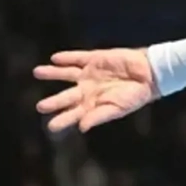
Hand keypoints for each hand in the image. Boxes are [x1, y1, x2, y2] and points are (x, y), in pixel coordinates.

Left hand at [34, 48, 158, 132]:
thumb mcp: (117, 109)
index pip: (74, 114)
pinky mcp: (94, 59)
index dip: (62, 120)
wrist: (148, 74)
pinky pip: (77, 58)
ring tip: (37, 72)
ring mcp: (89, 74)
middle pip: (66, 96)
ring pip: (66, 74)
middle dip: (53, 101)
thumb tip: (82, 127)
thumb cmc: (135, 96)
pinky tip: (55, 58)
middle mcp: (87, 90)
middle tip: (40, 106)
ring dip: (52, 73)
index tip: (50, 127)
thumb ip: (98, 116)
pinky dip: (66, 58)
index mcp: (92, 105)